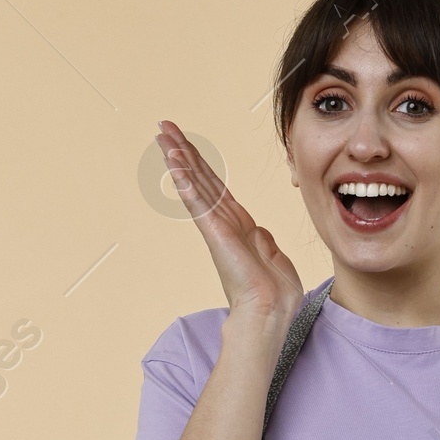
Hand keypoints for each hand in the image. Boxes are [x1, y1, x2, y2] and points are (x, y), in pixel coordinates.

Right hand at [155, 119, 303, 332]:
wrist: (272, 311)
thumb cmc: (276, 295)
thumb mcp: (276, 261)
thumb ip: (265, 243)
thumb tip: (259, 233)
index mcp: (241, 228)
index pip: (217, 188)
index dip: (201, 165)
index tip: (185, 144)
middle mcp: (225, 223)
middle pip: (201, 179)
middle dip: (183, 151)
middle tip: (164, 128)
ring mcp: (218, 228)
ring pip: (196, 184)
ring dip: (179, 158)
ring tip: (162, 136)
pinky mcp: (215, 233)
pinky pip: (198, 201)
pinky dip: (185, 180)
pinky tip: (173, 161)